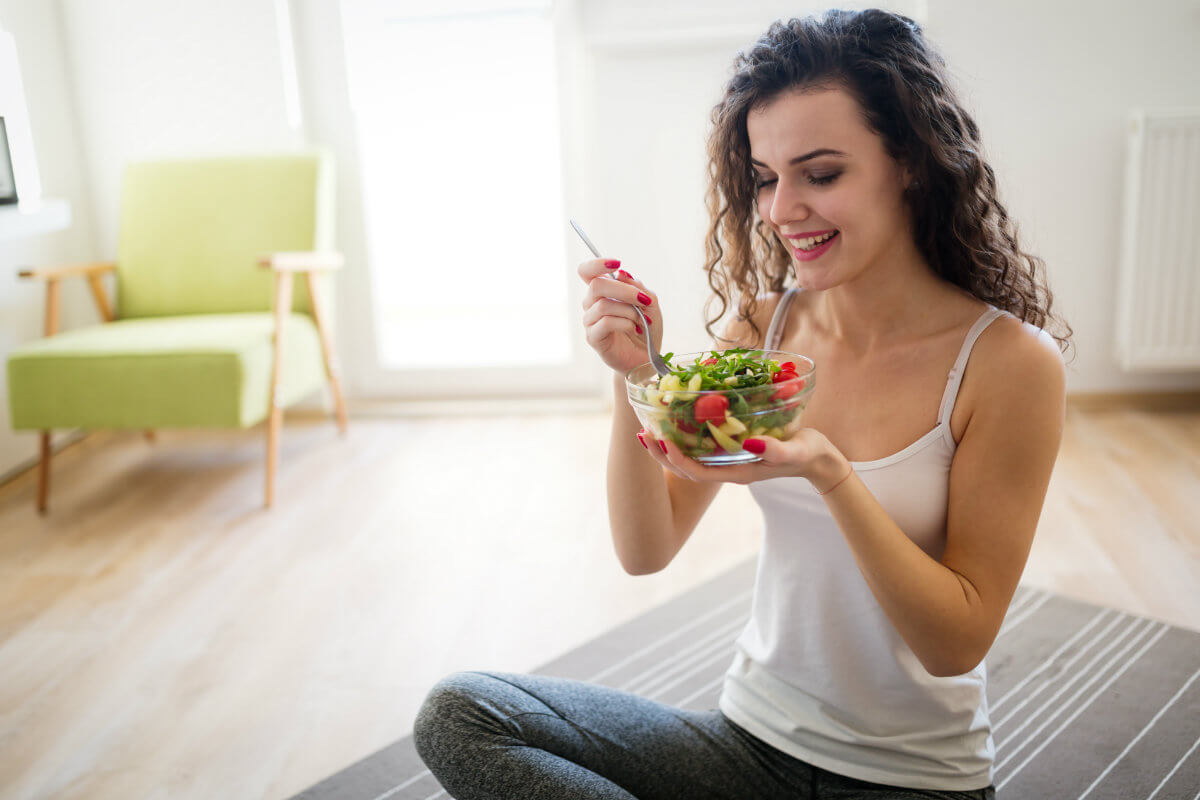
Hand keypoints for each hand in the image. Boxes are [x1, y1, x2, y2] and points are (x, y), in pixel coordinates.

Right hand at [578, 258, 662, 373]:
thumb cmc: (647, 328)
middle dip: (624, 290)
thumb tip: (621, 273)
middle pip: (596, 285)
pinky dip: (625, 323)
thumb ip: (636, 286)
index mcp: (603, 292)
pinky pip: (605, 323)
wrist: (648, 358)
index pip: (586, 272)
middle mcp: (592, 304)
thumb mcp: (649, 302)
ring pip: (603, 305)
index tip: (616, 263)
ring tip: (643, 320)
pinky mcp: (593, 338)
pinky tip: (636, 329)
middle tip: (644, 300)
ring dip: (629, 310)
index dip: (596, 263)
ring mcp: (590, 322)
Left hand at [636, 427, 850, 489]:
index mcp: (738, 472)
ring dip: (669, 444)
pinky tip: (676, 419)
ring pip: (690, 457)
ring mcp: (729, 461)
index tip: (660, 439)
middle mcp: (728, 468)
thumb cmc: (808, 454)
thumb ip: (775, 450)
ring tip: (650, 427)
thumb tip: (750, 443)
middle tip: (643, 432)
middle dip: (662, 453)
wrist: (819, 459)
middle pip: (685, 468)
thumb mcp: (796, 451)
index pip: (696, 472)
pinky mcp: (733, 449)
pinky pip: (701, 446)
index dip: (675, 458)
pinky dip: (685, 435)